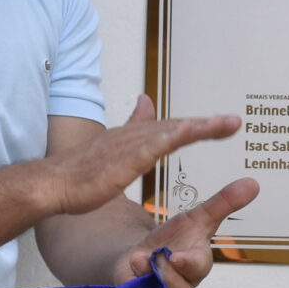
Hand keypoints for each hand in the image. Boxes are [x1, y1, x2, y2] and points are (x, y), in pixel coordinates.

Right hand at [38, 95, 240, 217]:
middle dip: (207, 124)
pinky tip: (190, 131)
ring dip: (199, 126)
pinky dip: (172, 136)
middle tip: (234, 122)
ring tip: (225, 124)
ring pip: (170, 132)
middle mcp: (134, 136)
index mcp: (133, 139)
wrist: (54, 184)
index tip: (224, 125)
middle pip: (176, 127)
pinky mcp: (123, 159)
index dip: (197, 126)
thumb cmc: (79, 174)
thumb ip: (131, 130)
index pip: (170, 129)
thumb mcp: (111, 151)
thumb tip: (144, 103)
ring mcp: (129, 146)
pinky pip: (152, 145)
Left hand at [114, 177, 259, 287]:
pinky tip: (131, 266)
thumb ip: (224, 203)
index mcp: (197, 263)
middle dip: (169, 275)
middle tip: (158, 257)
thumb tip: (253, 183)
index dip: (189, 265)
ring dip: (149, 275)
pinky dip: (130, 280)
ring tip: (140, 259)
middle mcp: (181, 282)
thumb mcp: (197, 217)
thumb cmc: (174, 239)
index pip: (198, 268)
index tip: (178, 258)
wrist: (143, 253)